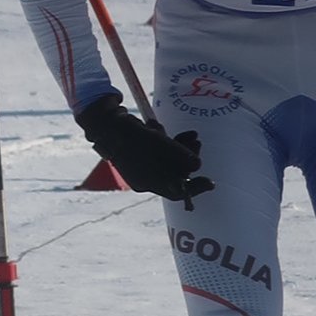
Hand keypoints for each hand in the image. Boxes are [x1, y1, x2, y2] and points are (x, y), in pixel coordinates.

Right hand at [76, 92, 212, 207]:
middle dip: (189, 158)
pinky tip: (170, 130)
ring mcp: (142, 165)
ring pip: (170, 160)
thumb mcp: (158, 143)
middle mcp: (145, 177)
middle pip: (175, 173)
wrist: (105, 123)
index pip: (175, 192)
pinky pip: (160, 150)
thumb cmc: (131, 135)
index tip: (211, 182)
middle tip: (198, 142)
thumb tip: (197, 165)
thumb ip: (179, 155)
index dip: (194, 188)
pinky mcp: (141, 151)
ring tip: (192, 134)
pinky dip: (169, 141)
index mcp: (147, 182)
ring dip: (182, 146)